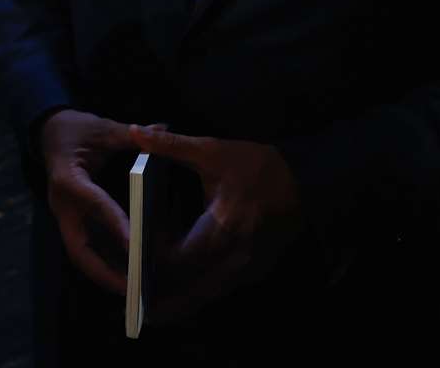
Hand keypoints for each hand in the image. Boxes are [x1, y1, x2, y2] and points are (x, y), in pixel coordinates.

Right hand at [41, 109, 134, 295]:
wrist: (47, 130)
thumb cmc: (76, 129)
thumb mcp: (102, 128)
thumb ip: (130, 134)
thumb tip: (160, 130)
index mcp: (67, 177)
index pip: (93, 204)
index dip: (115, 225)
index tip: (137, 247)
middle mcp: (62, 203)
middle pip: (79, 248)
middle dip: (104, 272)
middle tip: (134, 290)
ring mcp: (65, 215)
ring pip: (83, 254)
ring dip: (106, 274)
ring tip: (136, 291)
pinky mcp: (72, 220)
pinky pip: (88, 248)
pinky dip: (107, 263)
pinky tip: (130, 274)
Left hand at [130, 124, 300, 320]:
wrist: (304, 181)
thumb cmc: (256, 165)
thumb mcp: (212, 150)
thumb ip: (171, 145)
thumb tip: (136, 131)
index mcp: (224, 224)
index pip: (180, 258)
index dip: (154, 259)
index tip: (134, 254)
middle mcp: (236, 254)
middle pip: (192, 288)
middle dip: (163, 294)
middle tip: (134, 301)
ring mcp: (248, 267)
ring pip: (207, 295)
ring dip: (180, 300)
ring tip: (151, 308)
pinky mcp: (254, 272)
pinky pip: (221, 290)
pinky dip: (198, 292)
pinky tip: (178, 293)